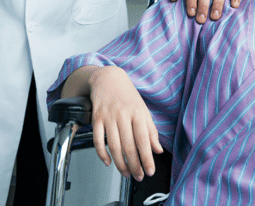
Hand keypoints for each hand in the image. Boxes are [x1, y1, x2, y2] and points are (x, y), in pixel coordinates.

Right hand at [88, 66, 162, 180]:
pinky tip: (108, 162)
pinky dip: (102, 154)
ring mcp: (109, 116)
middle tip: (138, 176)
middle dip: (134, 165)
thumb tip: (158, 150)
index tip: (150, 170)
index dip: (147, 158)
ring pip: (114, 146)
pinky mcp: (96, 118)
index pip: (143, 140)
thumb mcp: (143, 109)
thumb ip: (151, 130)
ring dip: (120, 164)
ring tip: (126, 173)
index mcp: (138, 112)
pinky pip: (98, 140)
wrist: (108, 78)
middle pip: (129, 146)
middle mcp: (123, 114)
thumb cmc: (127, 95)